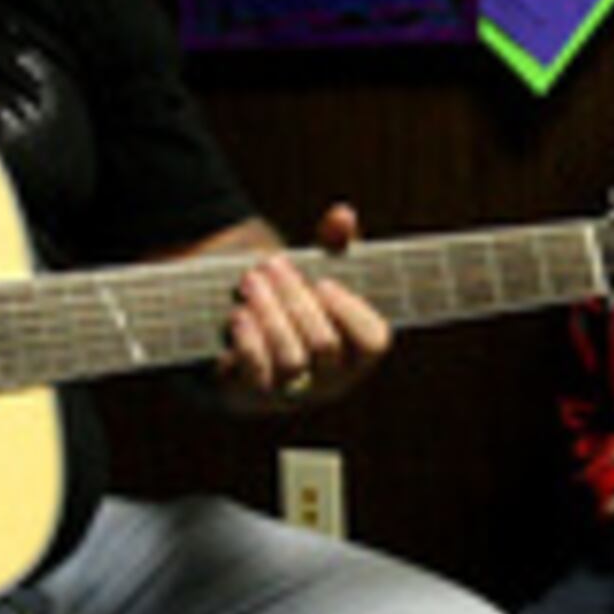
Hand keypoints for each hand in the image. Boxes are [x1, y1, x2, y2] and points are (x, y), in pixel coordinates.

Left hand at [221, 203, 387, 409]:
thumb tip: (342, 215)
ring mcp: (295, 395)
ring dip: (270, 314)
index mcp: (358, 354)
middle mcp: (332, 381)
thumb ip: (334, 242)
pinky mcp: (255, 398)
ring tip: (250, 281)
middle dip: (295, 298)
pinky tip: (239, 314)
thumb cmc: (292, 300)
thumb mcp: (316, 269)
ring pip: (292, 361)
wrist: (242, 334)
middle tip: (271, 265)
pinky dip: (248, 342)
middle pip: (325, 344)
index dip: (351, 312)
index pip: (373, 342)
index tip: (324, 282)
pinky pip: (257, 376)